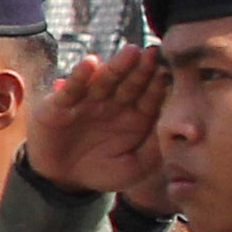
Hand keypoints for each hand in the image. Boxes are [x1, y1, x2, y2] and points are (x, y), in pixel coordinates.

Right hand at [21, 46, 164, 197]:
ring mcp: (88, 101)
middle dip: (142, 69)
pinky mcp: (61, 104)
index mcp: (136, 116)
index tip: (169, 72)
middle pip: (130, 83)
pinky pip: (72, 88)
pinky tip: (90, 63)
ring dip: (117, 66)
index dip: (158, 85)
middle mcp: (114, 103)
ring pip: (104, 80)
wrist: (62, 179)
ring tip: (131, 52)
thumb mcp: (134, 167)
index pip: (150, 97)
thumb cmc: (102, 170)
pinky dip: (79, 76)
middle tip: (153, 53)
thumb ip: (153, 151)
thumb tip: (170, 131)